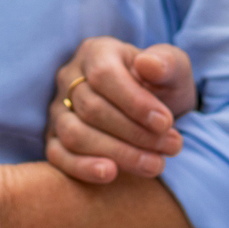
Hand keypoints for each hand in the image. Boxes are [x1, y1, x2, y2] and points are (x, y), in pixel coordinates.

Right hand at [44, 38, 196, 183]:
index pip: (104, 75)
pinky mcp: (54, 140)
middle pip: (92, 108)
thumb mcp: (174, 71)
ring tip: (155, 164)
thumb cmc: (162, 87)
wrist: (154, 114)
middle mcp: (69, 78)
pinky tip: (111, 174)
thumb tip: (149, 64)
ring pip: (74, 134)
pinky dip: (83, 168)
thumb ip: (167, 63)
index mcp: (97, 52)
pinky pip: (57, 156)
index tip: (165, 123)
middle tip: (172, 146)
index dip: (134, 102)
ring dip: (118, 153)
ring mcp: (58, 110)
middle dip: (135, 132)